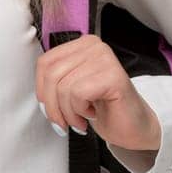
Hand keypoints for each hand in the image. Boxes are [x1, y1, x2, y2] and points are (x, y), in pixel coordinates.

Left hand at [34, 33, 162, 151]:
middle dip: (52, 105)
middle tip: (63, 122)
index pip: (45, 62)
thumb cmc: (103, 109)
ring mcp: (106, 58)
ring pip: (63, 86)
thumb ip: (55, 79)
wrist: (133, 128)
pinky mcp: (114, 76)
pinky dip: (80, 110)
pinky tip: (92, 114)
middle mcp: (94, 46)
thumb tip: (38, 90)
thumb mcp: (71, 88)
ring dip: (68, 112)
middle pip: (52, 75)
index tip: (50, 108)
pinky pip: (78, 93)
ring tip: (81, 118)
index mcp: (82, 44)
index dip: (42, 89)